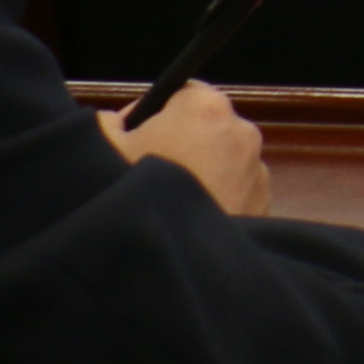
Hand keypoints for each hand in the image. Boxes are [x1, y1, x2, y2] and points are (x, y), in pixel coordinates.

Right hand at [105, 82, 270, 215]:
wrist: (163, 268)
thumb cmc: (130, 202)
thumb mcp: (98, 147)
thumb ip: (107, 120)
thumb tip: (118, 122)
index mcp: (207, 108)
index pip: (182, 94)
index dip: (155, 115)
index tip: (134, 140)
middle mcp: (243, 134)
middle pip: (205, 129)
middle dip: (179, 147)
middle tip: (144, 180)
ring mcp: (258, 174)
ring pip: (222, 164)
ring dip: (199, 178)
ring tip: (165, 209)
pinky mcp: (264, 210)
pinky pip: (235, 195)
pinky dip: (215, 204)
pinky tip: (185, 227)